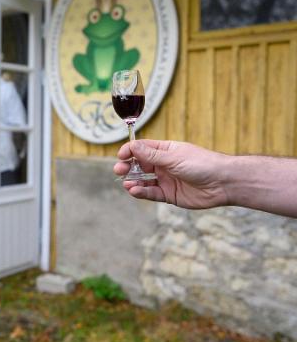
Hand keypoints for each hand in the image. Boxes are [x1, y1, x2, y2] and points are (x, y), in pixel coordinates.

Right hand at [113, 140, 230, 208]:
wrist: (223, 183)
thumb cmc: (202, 164)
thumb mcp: (173, 157)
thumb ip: (151, 155)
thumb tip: (132, 146)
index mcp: (165, 151)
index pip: (142, 149)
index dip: (130, 151)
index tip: (121, 156)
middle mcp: (164, 165)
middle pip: (140, 165)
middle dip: (128, 167)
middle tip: (119, 170)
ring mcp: (166, 180)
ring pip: (143, 181)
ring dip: (133, 181)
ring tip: (127, 183)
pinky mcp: (169, 195)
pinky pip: (152, 193)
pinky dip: (142, 192)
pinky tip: (135, 191)